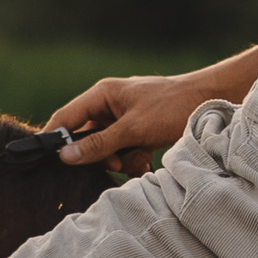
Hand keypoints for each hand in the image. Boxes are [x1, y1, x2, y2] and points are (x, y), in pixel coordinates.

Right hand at [44, 70, 217, 174]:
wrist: (212, 103)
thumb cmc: (172, 106)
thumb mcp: (133, 129)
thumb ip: (99, 144)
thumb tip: (65, 156)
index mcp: (102, 95)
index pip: (66, 118)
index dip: (54, 139)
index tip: (45, 161)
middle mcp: (110, 106)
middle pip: (87, 138)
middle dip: (100, 155)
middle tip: (114, 162)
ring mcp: (126, 120)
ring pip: (107, 150)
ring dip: (121, 160)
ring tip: (140, 158)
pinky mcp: (140, 132)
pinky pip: (125, 152)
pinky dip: (134, 161)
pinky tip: (148, 162)